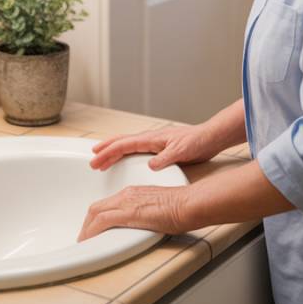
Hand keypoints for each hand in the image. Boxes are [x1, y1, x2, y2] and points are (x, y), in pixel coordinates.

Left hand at [77, 185, 190, 240]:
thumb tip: (144, 226)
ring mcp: (126, 202)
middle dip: (87, 224)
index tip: (93, 230)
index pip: (107, 204)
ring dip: (86, 229)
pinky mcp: (128, 212)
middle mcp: (126, 195)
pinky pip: (102, 221)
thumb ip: (147, 215)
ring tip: (83, 242)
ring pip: (95, 213)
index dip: (96, 218)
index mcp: (133, 193)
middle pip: (96, 208)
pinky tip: (89, 241)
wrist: (189, 203)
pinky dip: (91, 231)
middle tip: (84, 238)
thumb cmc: (182, 207)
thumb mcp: (158, 209)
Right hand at [89, 124, 222, 172]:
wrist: (210, 138)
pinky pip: (135, 151)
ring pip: (127, 146)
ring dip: (113, 152)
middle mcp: (150, 139)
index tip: (96, 160)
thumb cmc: (197, 141)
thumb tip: (149, 166)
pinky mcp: (159, 149)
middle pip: (121, 143)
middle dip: (105, 151)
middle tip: (92, 161)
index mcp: (151, 139)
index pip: (124, 145)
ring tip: (101, 160)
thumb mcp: (181, 151)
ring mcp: (153, 143)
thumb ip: (165, 158)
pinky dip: (124, 154)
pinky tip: (123, 160)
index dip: (108, 152)